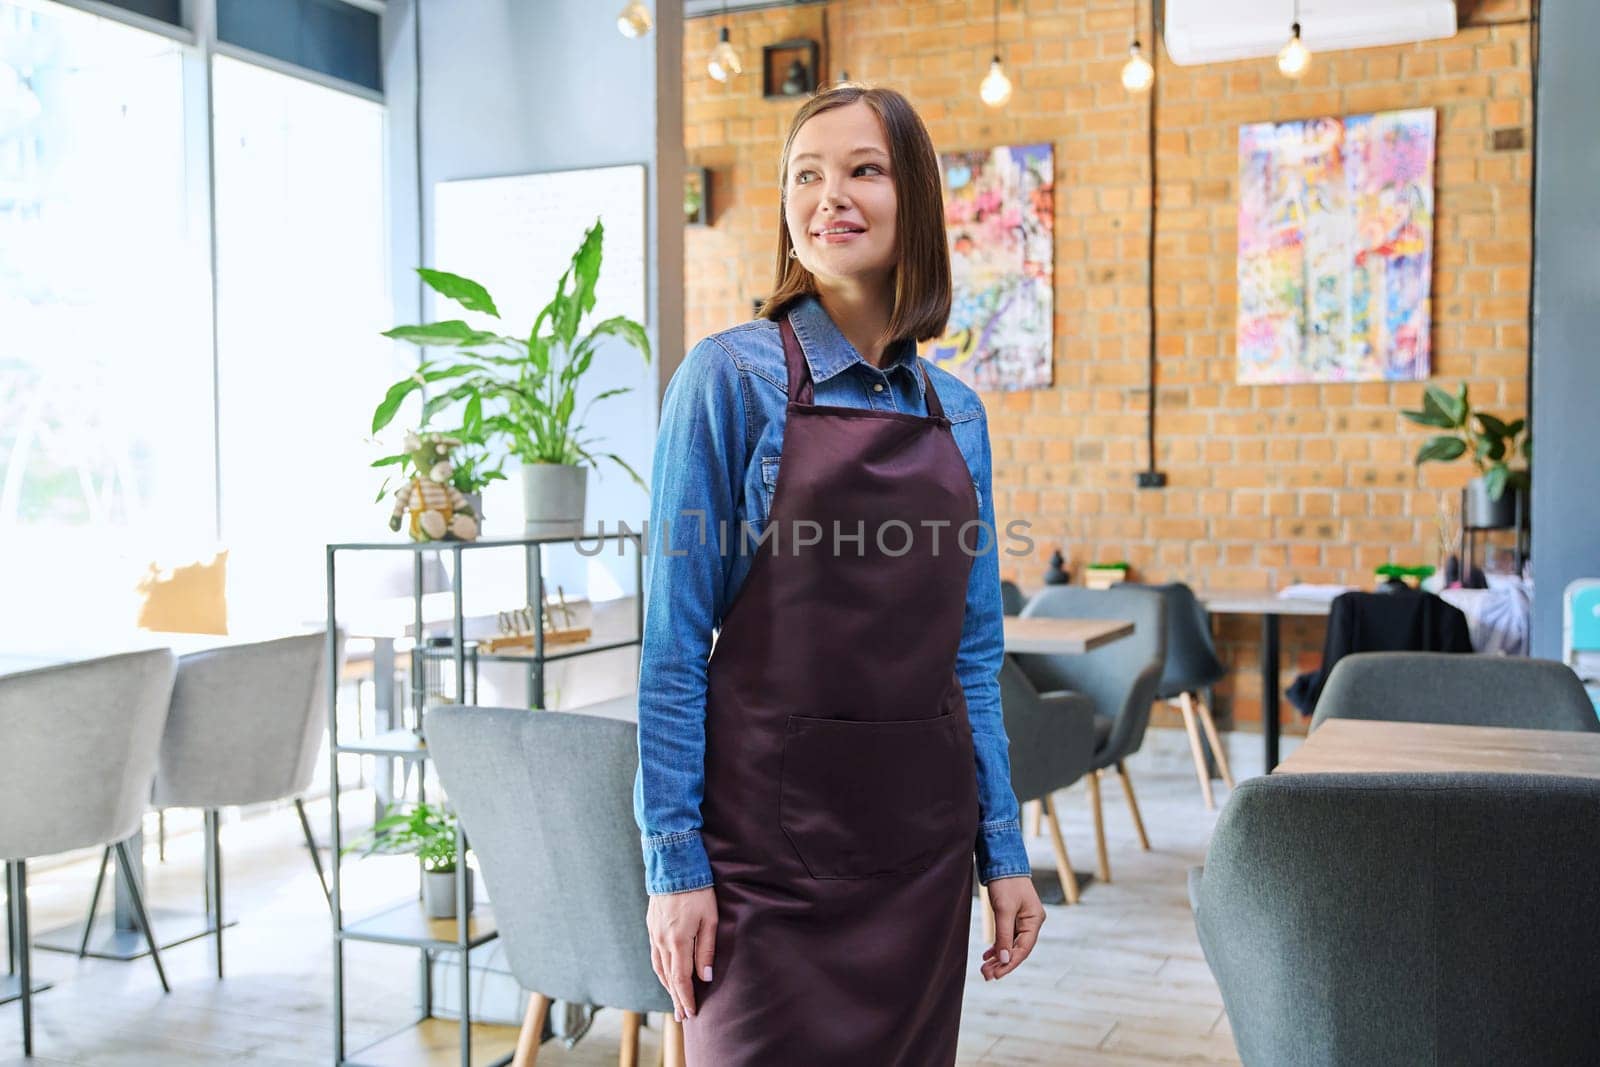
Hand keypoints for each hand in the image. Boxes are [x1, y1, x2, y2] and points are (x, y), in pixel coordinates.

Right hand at [647, 886, 717, 1021]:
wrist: (673, 866)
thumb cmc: (698, 891)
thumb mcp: (710, 919)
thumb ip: (707, 950)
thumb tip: (705, 977)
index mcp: (678, 941)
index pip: (680, 979)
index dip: (686, 998)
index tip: (691, 1013)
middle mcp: (662, 941)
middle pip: (668, 978)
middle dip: (676, 998)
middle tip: (682, 1017)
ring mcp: (654, 934)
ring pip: (659, 968)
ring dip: (667, 986)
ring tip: (675, 1000)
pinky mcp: (651, 926)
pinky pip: (655, 956)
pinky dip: (661, 970)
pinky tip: (666, 975)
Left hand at [980, 875, 1043, 980]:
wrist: (1002, 861)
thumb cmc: (1005, 882)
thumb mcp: (1003, 909)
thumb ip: (1004, 935)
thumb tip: (1004, 960)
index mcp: (1035, 920)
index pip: (1023, 948)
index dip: (1010, 963)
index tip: (996, 975)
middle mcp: (1031, 922)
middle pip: (1018, 949)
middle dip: (1003, 963)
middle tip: (987, 976)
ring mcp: (1023, 919)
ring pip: (1011, 944)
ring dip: (999, 957)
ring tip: (985, 969)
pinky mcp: (1013, 916)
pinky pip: (1007, 936)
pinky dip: (998, 946)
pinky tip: (988, 955)